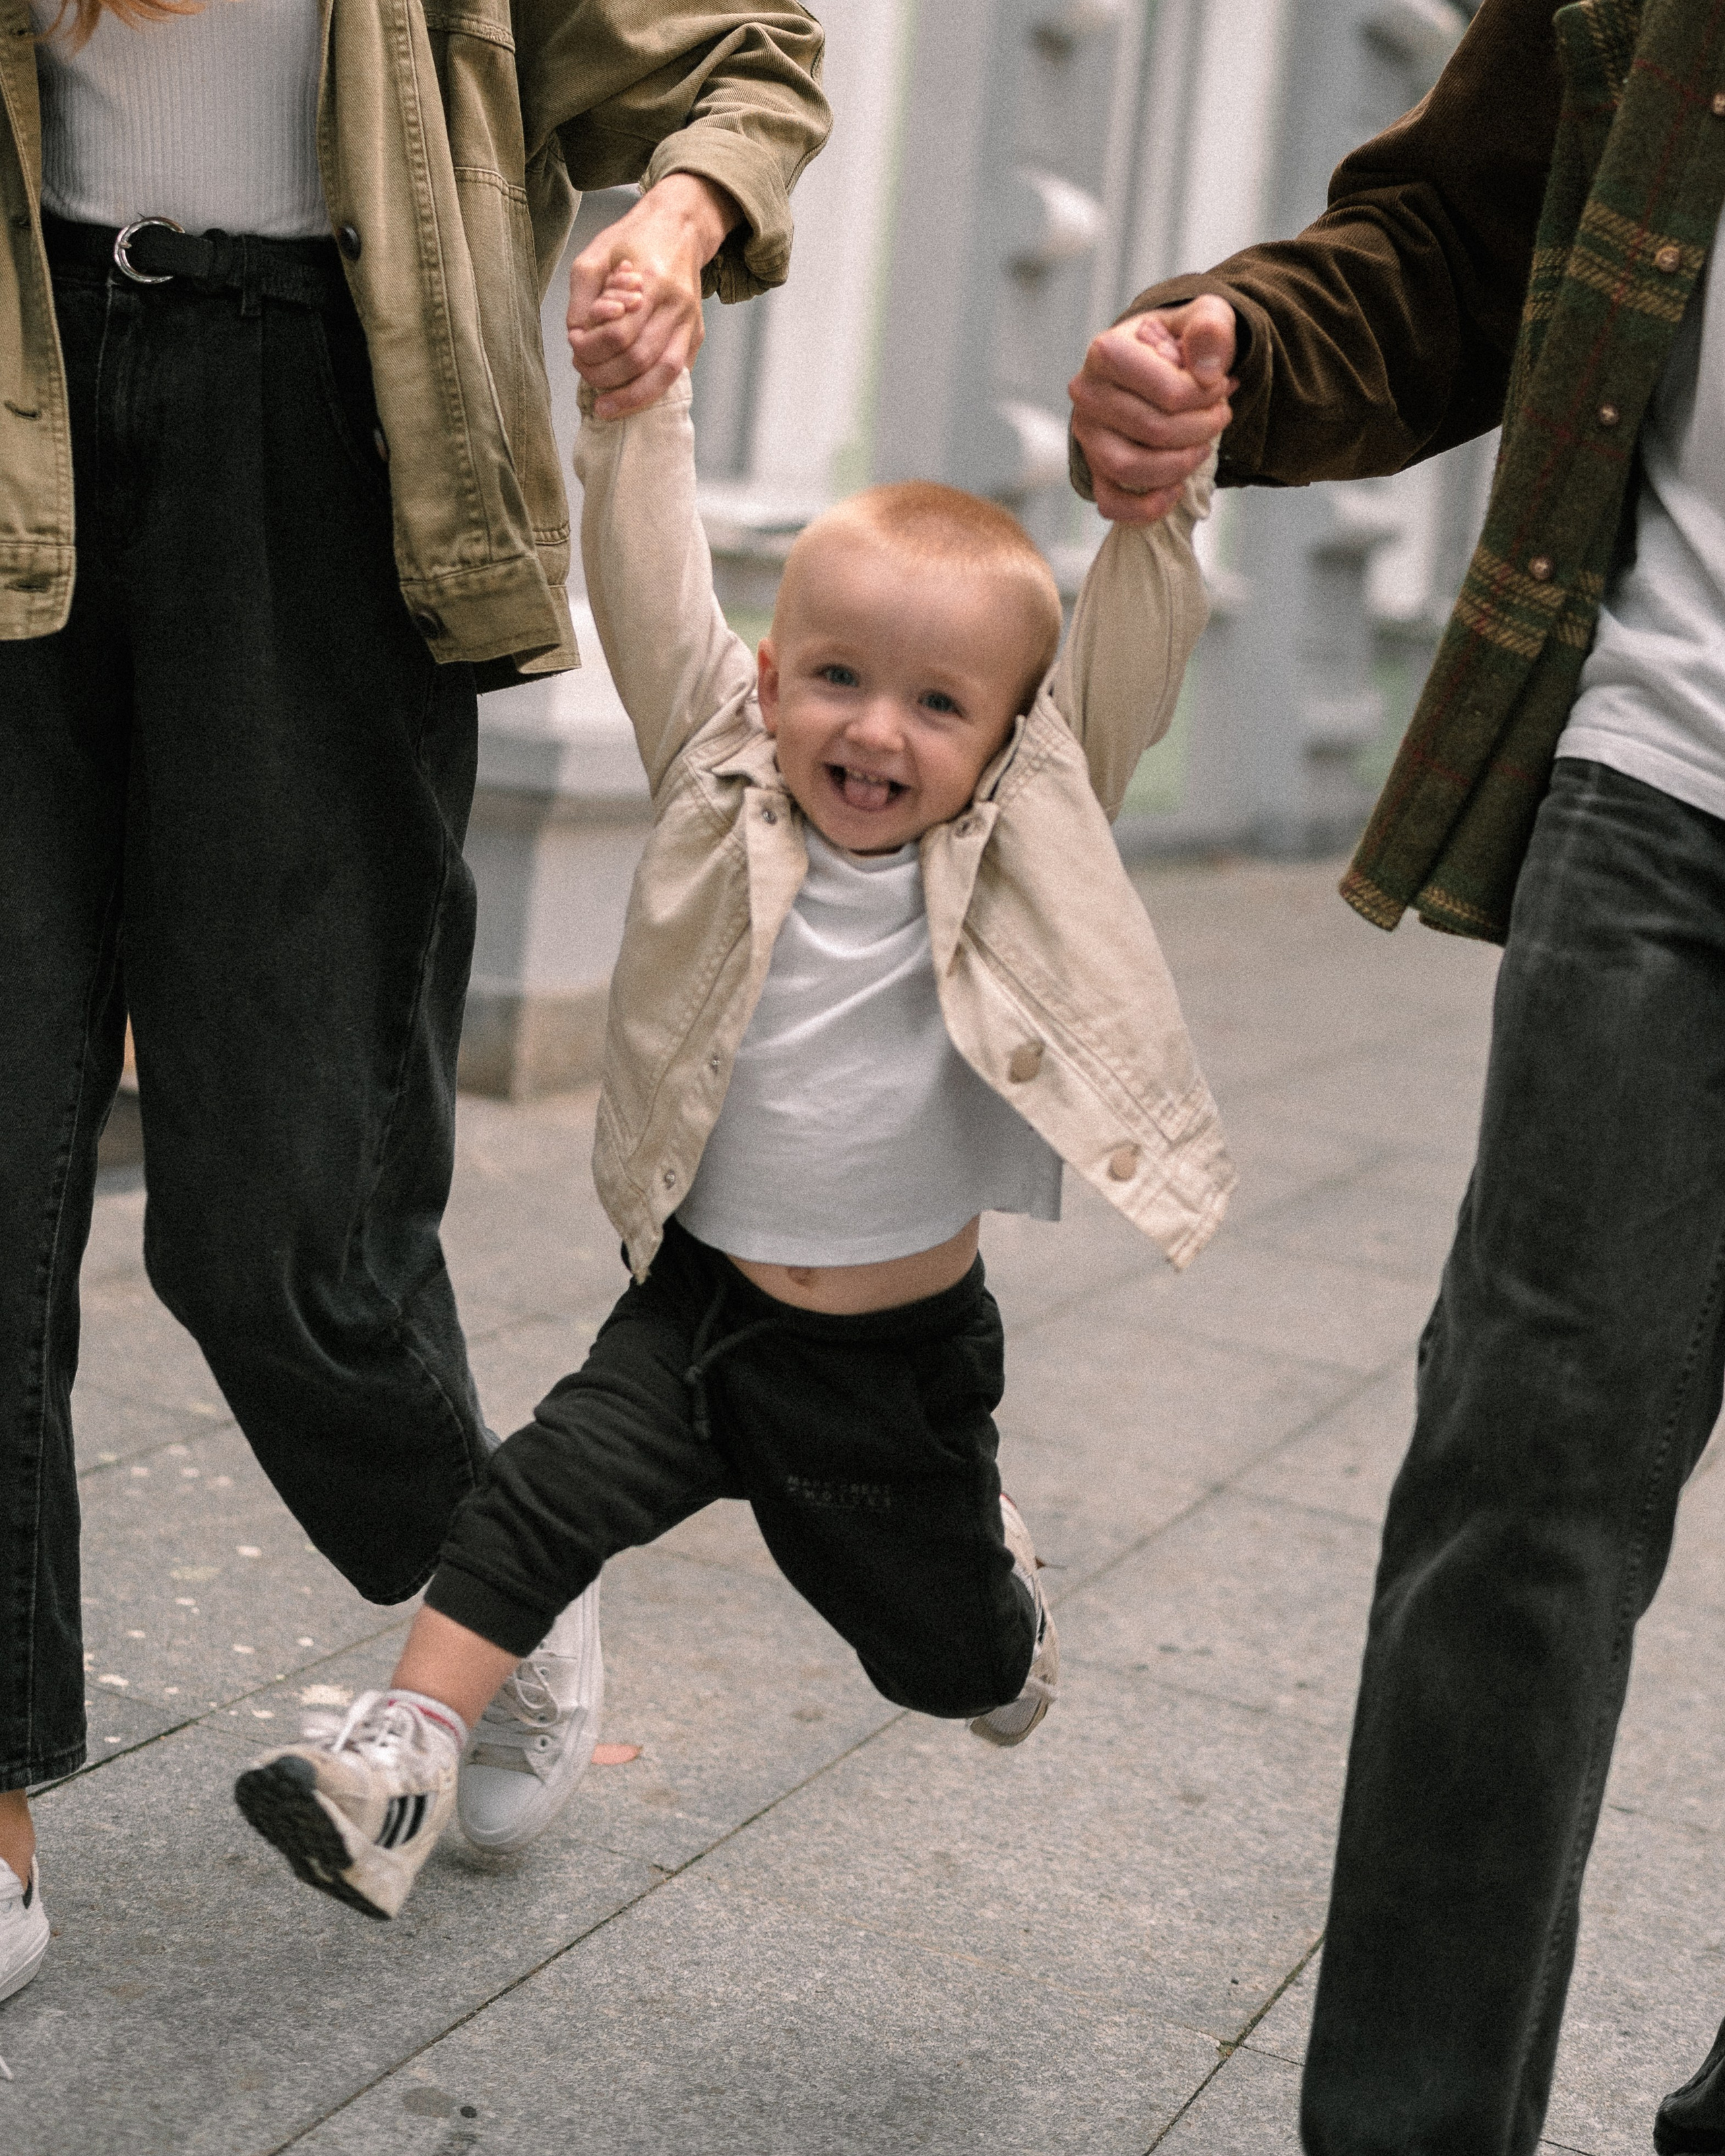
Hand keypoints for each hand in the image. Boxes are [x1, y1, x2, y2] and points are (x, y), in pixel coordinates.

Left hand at [568, 174, 739, 417]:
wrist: (679, 228)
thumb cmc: (633, 240)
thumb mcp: (594, 255)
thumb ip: (581, 298)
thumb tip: (578, 338)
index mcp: (652, 281)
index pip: (618, 334)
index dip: (591, 350)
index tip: (575, 347)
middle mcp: (677, 306)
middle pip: (639, 360)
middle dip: (605, 376)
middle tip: (583, 372)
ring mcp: (691, 323)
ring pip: (664, 376)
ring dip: (630, 397)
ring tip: (605, 407)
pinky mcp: (696, 336)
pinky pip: (676, 376)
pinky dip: (650, 392)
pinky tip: (628, 398)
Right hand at [1068, 296, 1237, 524]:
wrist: (1154, 361)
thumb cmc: (1178, 341)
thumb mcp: (1203, 315)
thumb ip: (1211, 327)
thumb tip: (1208, 372)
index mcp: (1107, 351)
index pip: (1167, 392)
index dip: (1206, 397)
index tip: (1222, 387)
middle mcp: (1087, 395)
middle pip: (1153, 431)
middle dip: (1201, 429)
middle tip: (1220, 416)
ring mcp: (1087, 435)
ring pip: (1131, 469)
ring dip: (1179, 466)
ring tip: (1202, 448)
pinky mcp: (1093, 467)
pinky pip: (1112, 503)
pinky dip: (1147, 507)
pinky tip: (1175, 490)